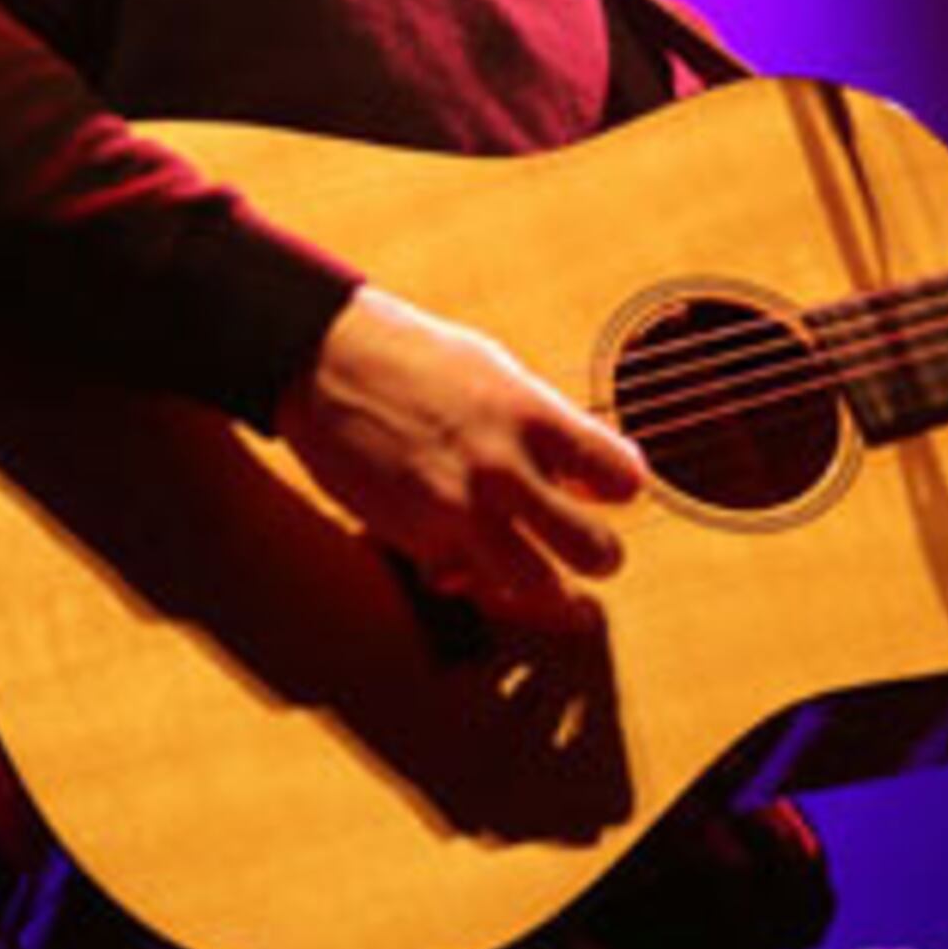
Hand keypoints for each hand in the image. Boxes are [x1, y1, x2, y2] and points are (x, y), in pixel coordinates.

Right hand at [275, 285, 647, 629]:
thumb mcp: (497, 374)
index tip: (606, 490)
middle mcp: (504, 467)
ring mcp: (460, 508)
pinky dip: (467, 576)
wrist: (326, 360)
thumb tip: (590, 476)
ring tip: (542, 577)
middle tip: (593, 554)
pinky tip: (463, 554)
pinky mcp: (416, 537)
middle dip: (600, 558)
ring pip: (535, 586)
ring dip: (542, 588)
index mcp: (533, 414)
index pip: (621, 475)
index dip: (620, 488)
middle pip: (593, 550)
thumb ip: (547, 426)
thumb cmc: (415, 360)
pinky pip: (462, 579)